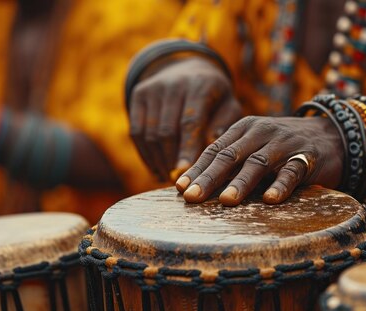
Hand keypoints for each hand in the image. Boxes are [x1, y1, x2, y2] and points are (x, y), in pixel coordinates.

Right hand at [129, 57, 241, 181]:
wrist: (188, 69)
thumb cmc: (215, 98)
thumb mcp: (229, 106)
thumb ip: (224, 126)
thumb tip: (212, 147)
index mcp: (200, 85)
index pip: (190, 121)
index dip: (187, 149)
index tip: (186, 173)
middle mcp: (173, 83)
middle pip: (167, 130)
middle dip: (171, 160)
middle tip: (179, 184)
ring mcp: (152, 88)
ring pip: (149, 133)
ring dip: (158, 161)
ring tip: (169, 180)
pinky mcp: (137, 94)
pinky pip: (136, 132)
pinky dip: (145, 155)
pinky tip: (156, 171)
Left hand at [175, 116, 344, 205]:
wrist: (332, 136)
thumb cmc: (282, 147)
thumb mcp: (254, 147)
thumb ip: (231, 162)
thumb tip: (194, 188)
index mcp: (244, 129)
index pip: (215, 149)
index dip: (196, 168)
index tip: (180, 189)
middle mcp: (261, 133)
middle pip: (230, 155)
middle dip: (209, 177)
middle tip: (192, 198)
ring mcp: (284, 144)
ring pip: (258, 162)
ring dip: (241, 182)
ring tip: (226, 201)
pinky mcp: (308, 157)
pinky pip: (292, 171)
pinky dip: (281, 185)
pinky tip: (270, 200)